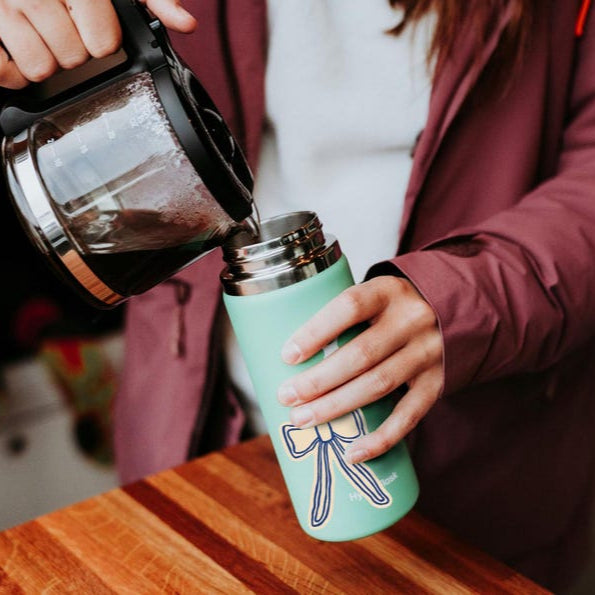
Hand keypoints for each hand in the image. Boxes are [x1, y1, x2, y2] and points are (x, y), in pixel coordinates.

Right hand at [0, 0, 195, 88]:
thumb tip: (186, 23)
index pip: (103, 42)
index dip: (102, 39)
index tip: (92, 25)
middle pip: (73, 59)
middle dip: (73, 49)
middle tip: (63, 28)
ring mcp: (5, 6)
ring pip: (41, 69)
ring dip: (45, 60)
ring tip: (41, 34)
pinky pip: (6, 74)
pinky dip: (13, 72)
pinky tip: (19, 50)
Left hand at [277, 275, 443, 463]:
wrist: (455, 310)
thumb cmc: (394, 308)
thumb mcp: (375, 295)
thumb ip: (344, 316)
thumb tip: (292, 354)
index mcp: (389, 291)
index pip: (350, 307)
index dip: (317, 331)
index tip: (288, 355)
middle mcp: (412, 320)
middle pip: (361, 354)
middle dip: (319, 380)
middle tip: (287, 396)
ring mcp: (428, 352)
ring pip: (378, 384)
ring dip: (337, 406)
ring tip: (304, 419)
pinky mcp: (437, 383)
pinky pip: (408, 416)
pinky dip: (380, 438)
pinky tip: (353, 453)